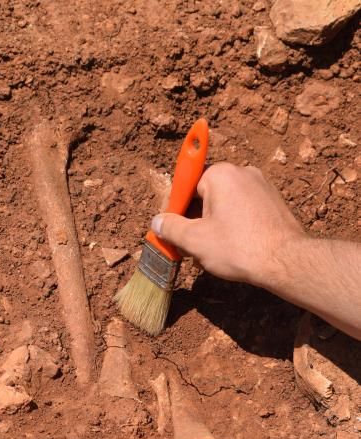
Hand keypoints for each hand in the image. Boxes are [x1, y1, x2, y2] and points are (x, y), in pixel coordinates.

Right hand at [151, 162, 304, 287]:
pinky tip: (235, 248)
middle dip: (196, 219)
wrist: (286, 261)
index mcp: (220, 174)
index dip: (175, 210)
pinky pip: (244, 210)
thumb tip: (158, 222)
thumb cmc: (239, 248)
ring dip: (215, 224)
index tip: (171, 230)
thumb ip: (171, 228)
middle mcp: (242, 172)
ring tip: (215, 251)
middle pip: (206, 194)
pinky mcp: (273, 201)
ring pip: (226, 204)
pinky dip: (235, 225)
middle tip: (192, 246)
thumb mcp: (195, 240)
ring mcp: (261, 185)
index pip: (186, 186)